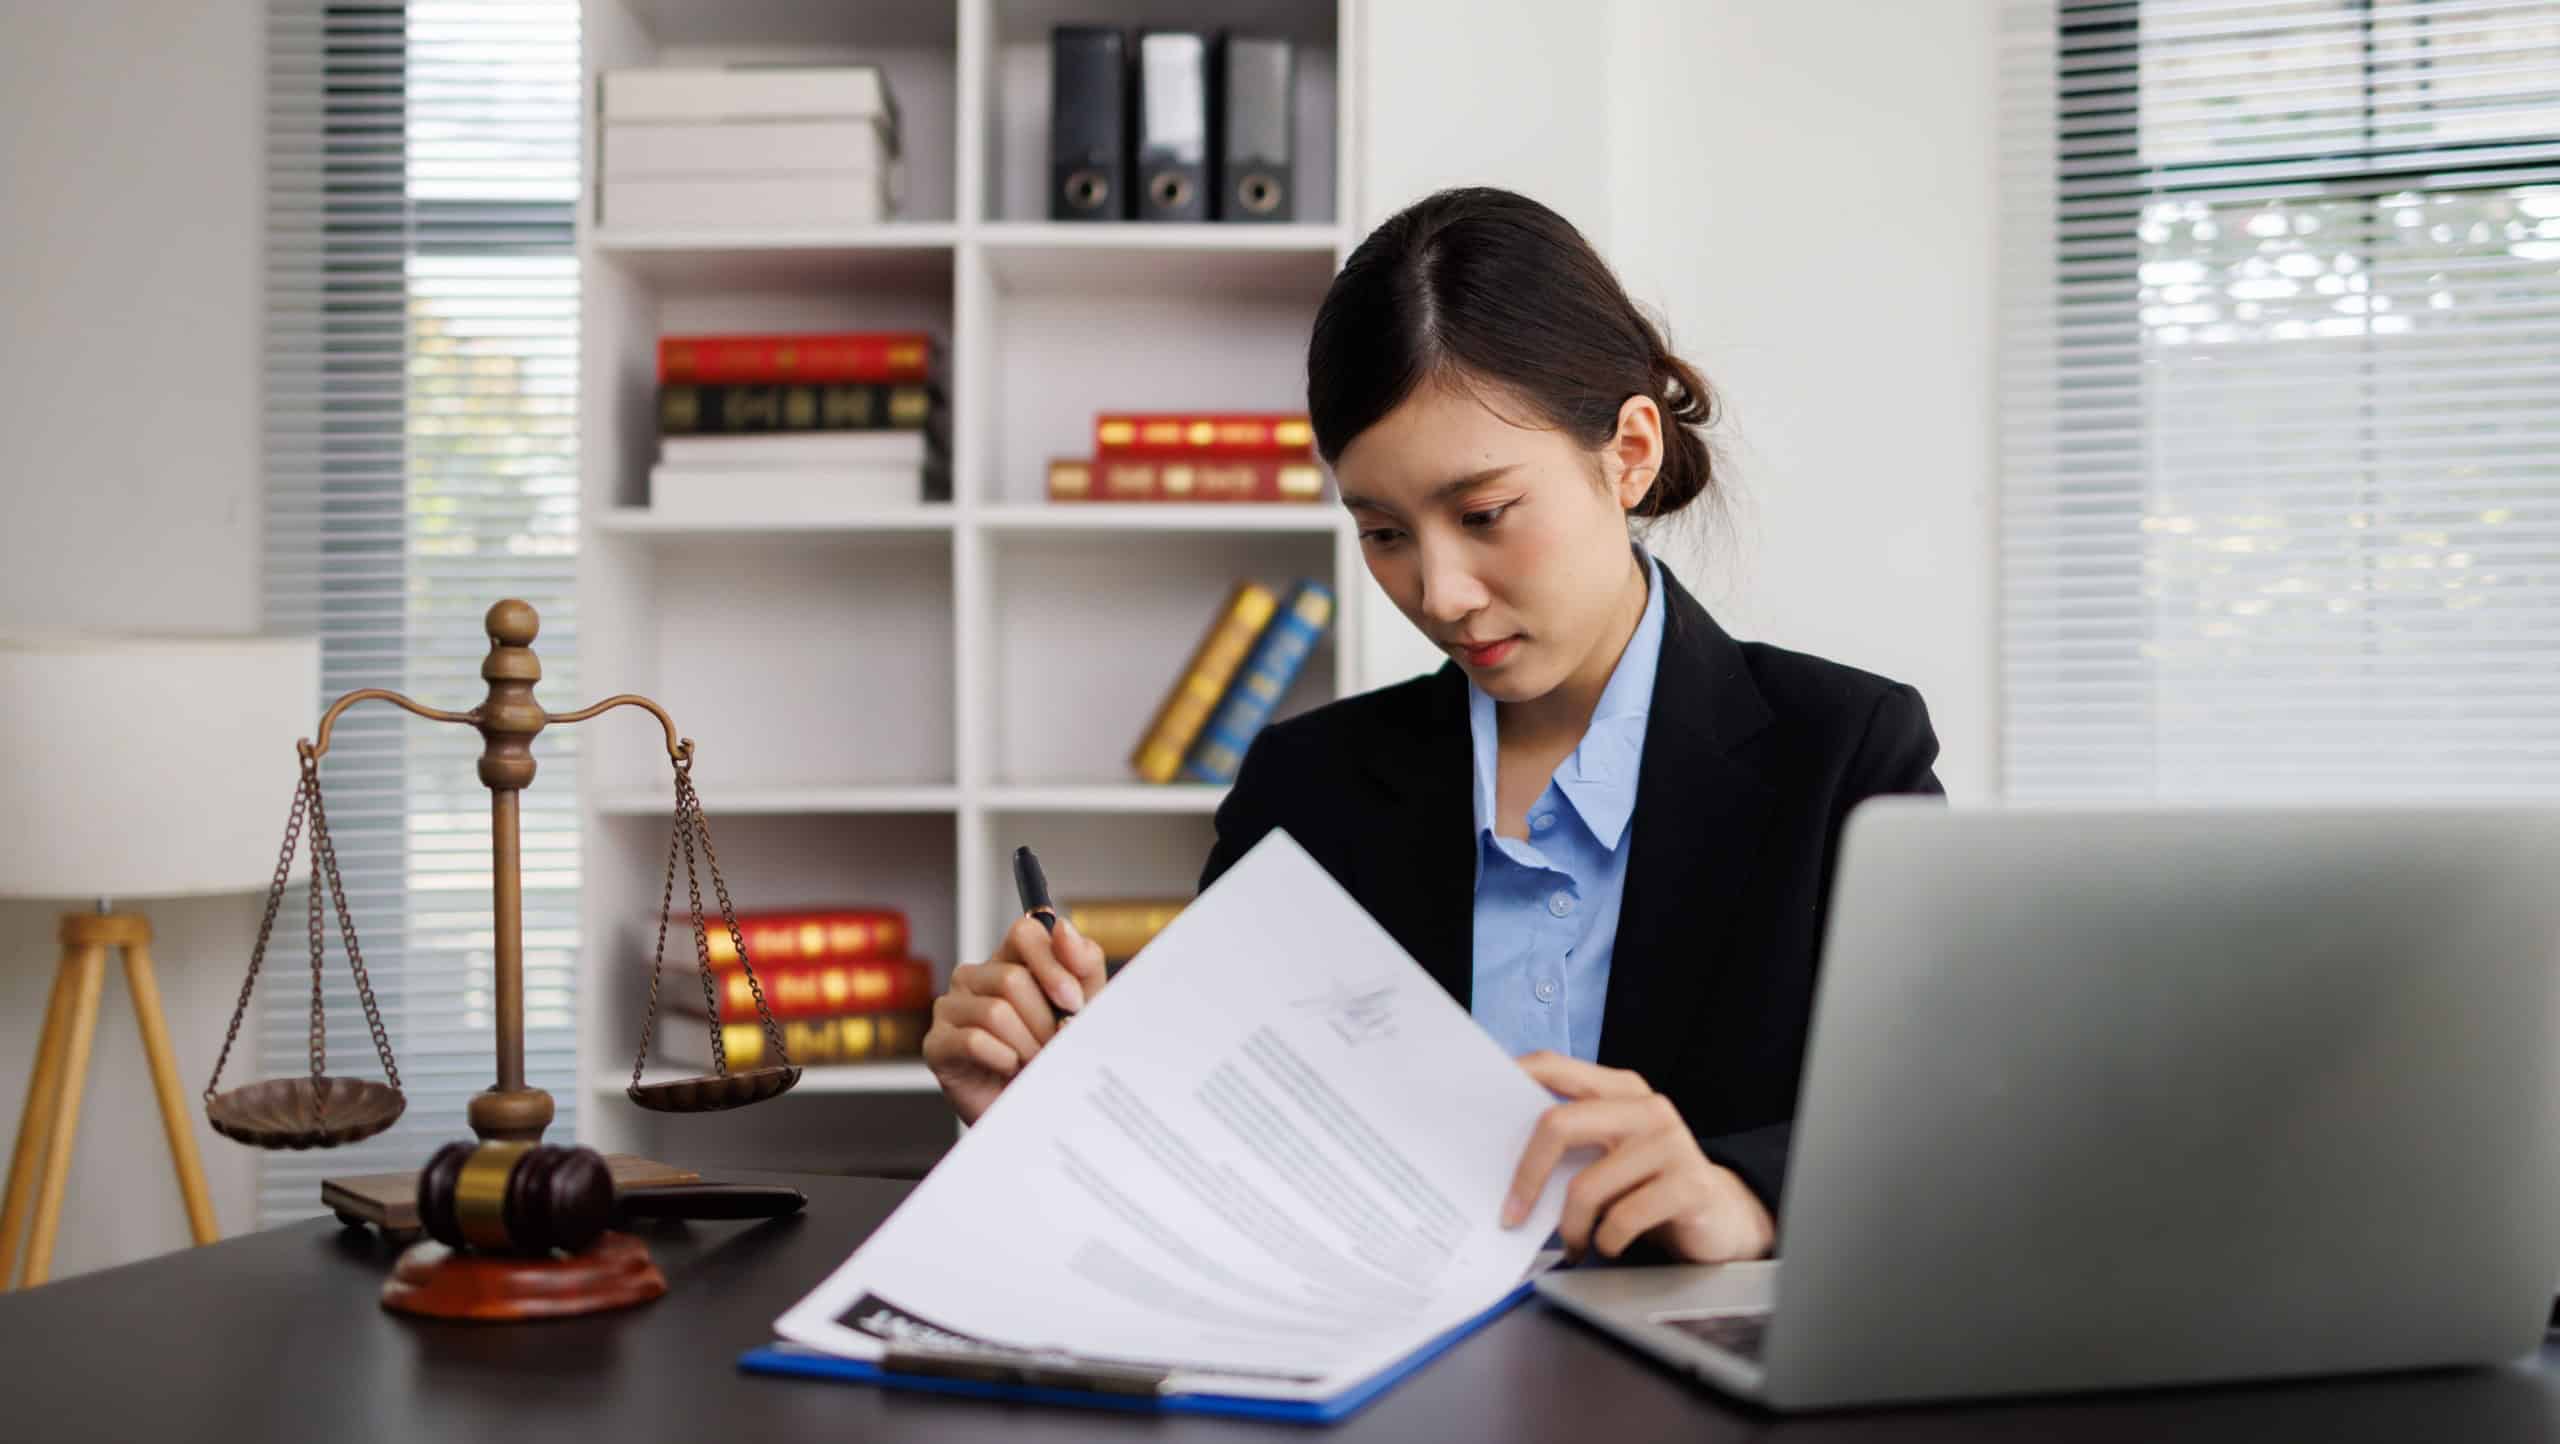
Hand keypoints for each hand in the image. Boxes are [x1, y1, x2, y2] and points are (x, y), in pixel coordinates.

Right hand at [922, 913, 1108, 1125]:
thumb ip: (1082, 966)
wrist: (1036, 1113)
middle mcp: (974, 977)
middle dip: (1044, 1021)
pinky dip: (1004, 1059)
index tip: (1073, 1002)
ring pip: (996, 1012)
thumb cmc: (1057, 1055)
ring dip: (1027, 1045)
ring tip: (1034, 1063)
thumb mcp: (1084, 1008)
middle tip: (1054, 1047)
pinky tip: (1010, 1069)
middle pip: (1012, 978)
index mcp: (1009, 959)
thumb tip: (1064, 930)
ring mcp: (950, 1008)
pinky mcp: (937, 1044)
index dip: (1052, 964)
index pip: (1025, 932)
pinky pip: (974, 1041)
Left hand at [1502, 1051, 1774, 1264]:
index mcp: (1619, 1089)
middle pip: (1558, 1124)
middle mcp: (1645, 1107)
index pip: (1553, 1066)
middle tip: (1510, 1215)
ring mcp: (1670, 1142)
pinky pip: (1622, 1219)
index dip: (1512, 1078)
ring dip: (1571, 1226)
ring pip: (1587, 1185)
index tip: (1475, 1109)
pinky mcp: (1689, 1184)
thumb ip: (1571, 1141)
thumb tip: (1497, 1152)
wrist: (1721, 1216)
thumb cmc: (1647, 1185)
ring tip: (1575, 1243)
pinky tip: (1608, 1245)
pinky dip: (1605, 1241)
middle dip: (1526, 1175)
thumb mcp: (1609, 1152)